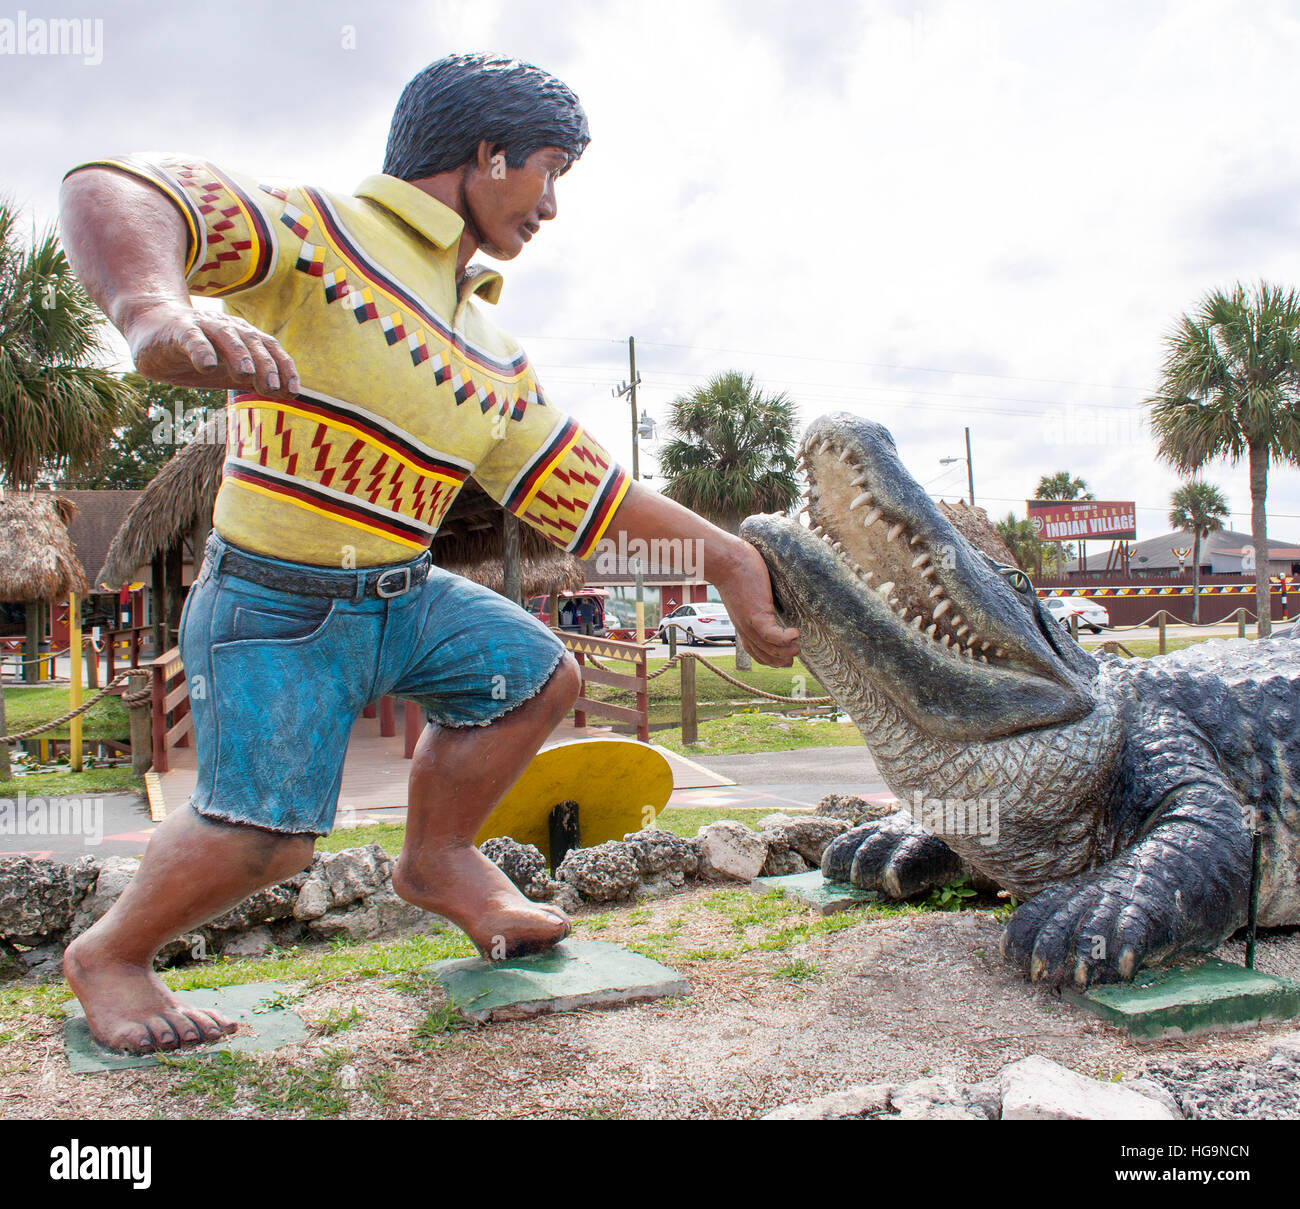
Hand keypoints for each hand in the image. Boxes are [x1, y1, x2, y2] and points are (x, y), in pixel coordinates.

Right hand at [123, 299, 299, 396]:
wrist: (154, 327)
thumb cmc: (199, 353)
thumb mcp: (230, 370)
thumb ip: (257, 379)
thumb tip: (290, 393)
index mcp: (245, 337)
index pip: (270, 348)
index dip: (284, 368)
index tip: (293, 391)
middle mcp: (228, 328)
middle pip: (252, 342)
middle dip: (264, 364)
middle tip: (271, 387)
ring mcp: (203, 326)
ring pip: (225, 336)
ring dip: (238, 354)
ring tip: (244, 374)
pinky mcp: (178, 330)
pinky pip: (192, 338)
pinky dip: (201, 350)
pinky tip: (206, 365)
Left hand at [714, 540, 800, 666]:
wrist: (724, 560)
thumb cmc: (736, 570)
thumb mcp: (747, 593)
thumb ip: (757, 600)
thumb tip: (769, 596)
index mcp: (744, 624)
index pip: (756, 652)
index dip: (772, 659)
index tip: (785, 657)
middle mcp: (745, 628)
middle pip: (764, 655)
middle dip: (781, 660)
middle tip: (796, 653)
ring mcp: (750, 622)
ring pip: (770, 649)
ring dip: (787, 652)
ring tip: (798, 647)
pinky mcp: (755, 613)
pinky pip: (771, 635)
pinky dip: (785, 639)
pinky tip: (796, 634)